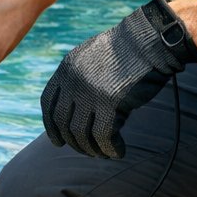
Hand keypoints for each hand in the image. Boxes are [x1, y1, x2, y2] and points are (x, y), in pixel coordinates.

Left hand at [40, 0, 196, 157]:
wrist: (148, 42)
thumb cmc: (127, 50)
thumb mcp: (92, 57)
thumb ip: (79, 77)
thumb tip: (74, 104)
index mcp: (66, 68)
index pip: (48, 103)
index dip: (50, 125)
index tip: (57, 141)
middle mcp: (73, 82)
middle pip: (63, 122)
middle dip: (72, 142)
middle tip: (85, 151)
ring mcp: (90, 93)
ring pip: (81, 133)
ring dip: (91, 149)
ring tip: (103, 154)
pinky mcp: (110, 104)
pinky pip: (104, 136)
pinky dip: (110, 149)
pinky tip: (118, 152)